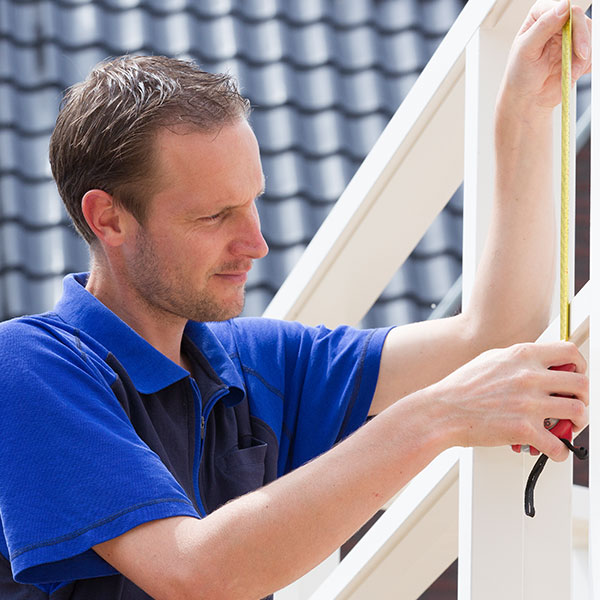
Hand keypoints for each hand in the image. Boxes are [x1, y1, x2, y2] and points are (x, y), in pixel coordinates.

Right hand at [432, 341, 587, 460]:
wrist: (441, 412)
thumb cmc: (461, 388)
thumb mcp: (490, 360)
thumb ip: (518, 360)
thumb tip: (539, 364)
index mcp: (521, 356)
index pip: (570, 351)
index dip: (580, 365)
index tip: (576, 375)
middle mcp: (529, 376)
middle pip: (582, 384)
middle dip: (583, 397)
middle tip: (574, 405)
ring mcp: (528, 403)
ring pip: (578, 413)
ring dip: (577, 423)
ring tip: (565, 427)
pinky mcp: (524, 430)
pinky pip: (559, 445)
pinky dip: (560, 452)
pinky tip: (551, 450)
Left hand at [501, 0, 590, 113]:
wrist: (527, 98)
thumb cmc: (519, 75)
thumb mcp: (525, 50)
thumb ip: (543, 27)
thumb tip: (563, 7)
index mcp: (541, 15)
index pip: (566, 9)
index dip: (575, 24)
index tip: (574, 44)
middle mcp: (557, 23)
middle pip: (583, 21)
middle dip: (583, 41)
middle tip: (579, 57)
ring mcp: (569, 37)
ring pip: (591, 37)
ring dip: (584, 56)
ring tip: (569, 72)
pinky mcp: (577, 52)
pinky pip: (592, 53)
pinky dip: (587, 64)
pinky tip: (574, 73)